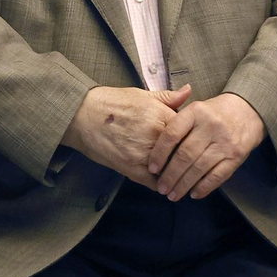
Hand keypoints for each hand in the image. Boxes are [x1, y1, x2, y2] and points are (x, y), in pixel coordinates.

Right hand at [62, 84, 190, 188]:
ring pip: (171, 170)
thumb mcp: (142, 95)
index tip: (194, 144)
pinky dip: (160, 185)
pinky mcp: (131, 168)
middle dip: (188, 159)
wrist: (81, 115)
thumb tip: (189, 90)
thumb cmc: (111, 103)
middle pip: (183, 153)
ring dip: (176, 175)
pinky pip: (154, 183)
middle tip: (193, 165)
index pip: (189, 132)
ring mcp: (144, 153)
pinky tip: (164, 185)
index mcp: (161, 115)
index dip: (192, 139)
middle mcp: (156, 135)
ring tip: (182, 179)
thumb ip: (168, 97)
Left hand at [147, 91, 265, 200]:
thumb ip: (175, 120)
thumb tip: (152, 142)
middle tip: (161, 188)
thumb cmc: (214, 112)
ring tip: (172, 195)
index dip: (159, 153)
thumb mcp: (195, 107)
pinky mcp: (236, 156)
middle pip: (185, 155)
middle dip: (170, 175)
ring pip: (199, 168)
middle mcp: (211, 126)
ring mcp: (225, 142)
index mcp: (196, 112)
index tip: (152, 168)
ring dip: (183, 185)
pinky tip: (193, 194)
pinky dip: (204, 187)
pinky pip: (217, 176)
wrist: (248, 111)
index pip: (172, 134)